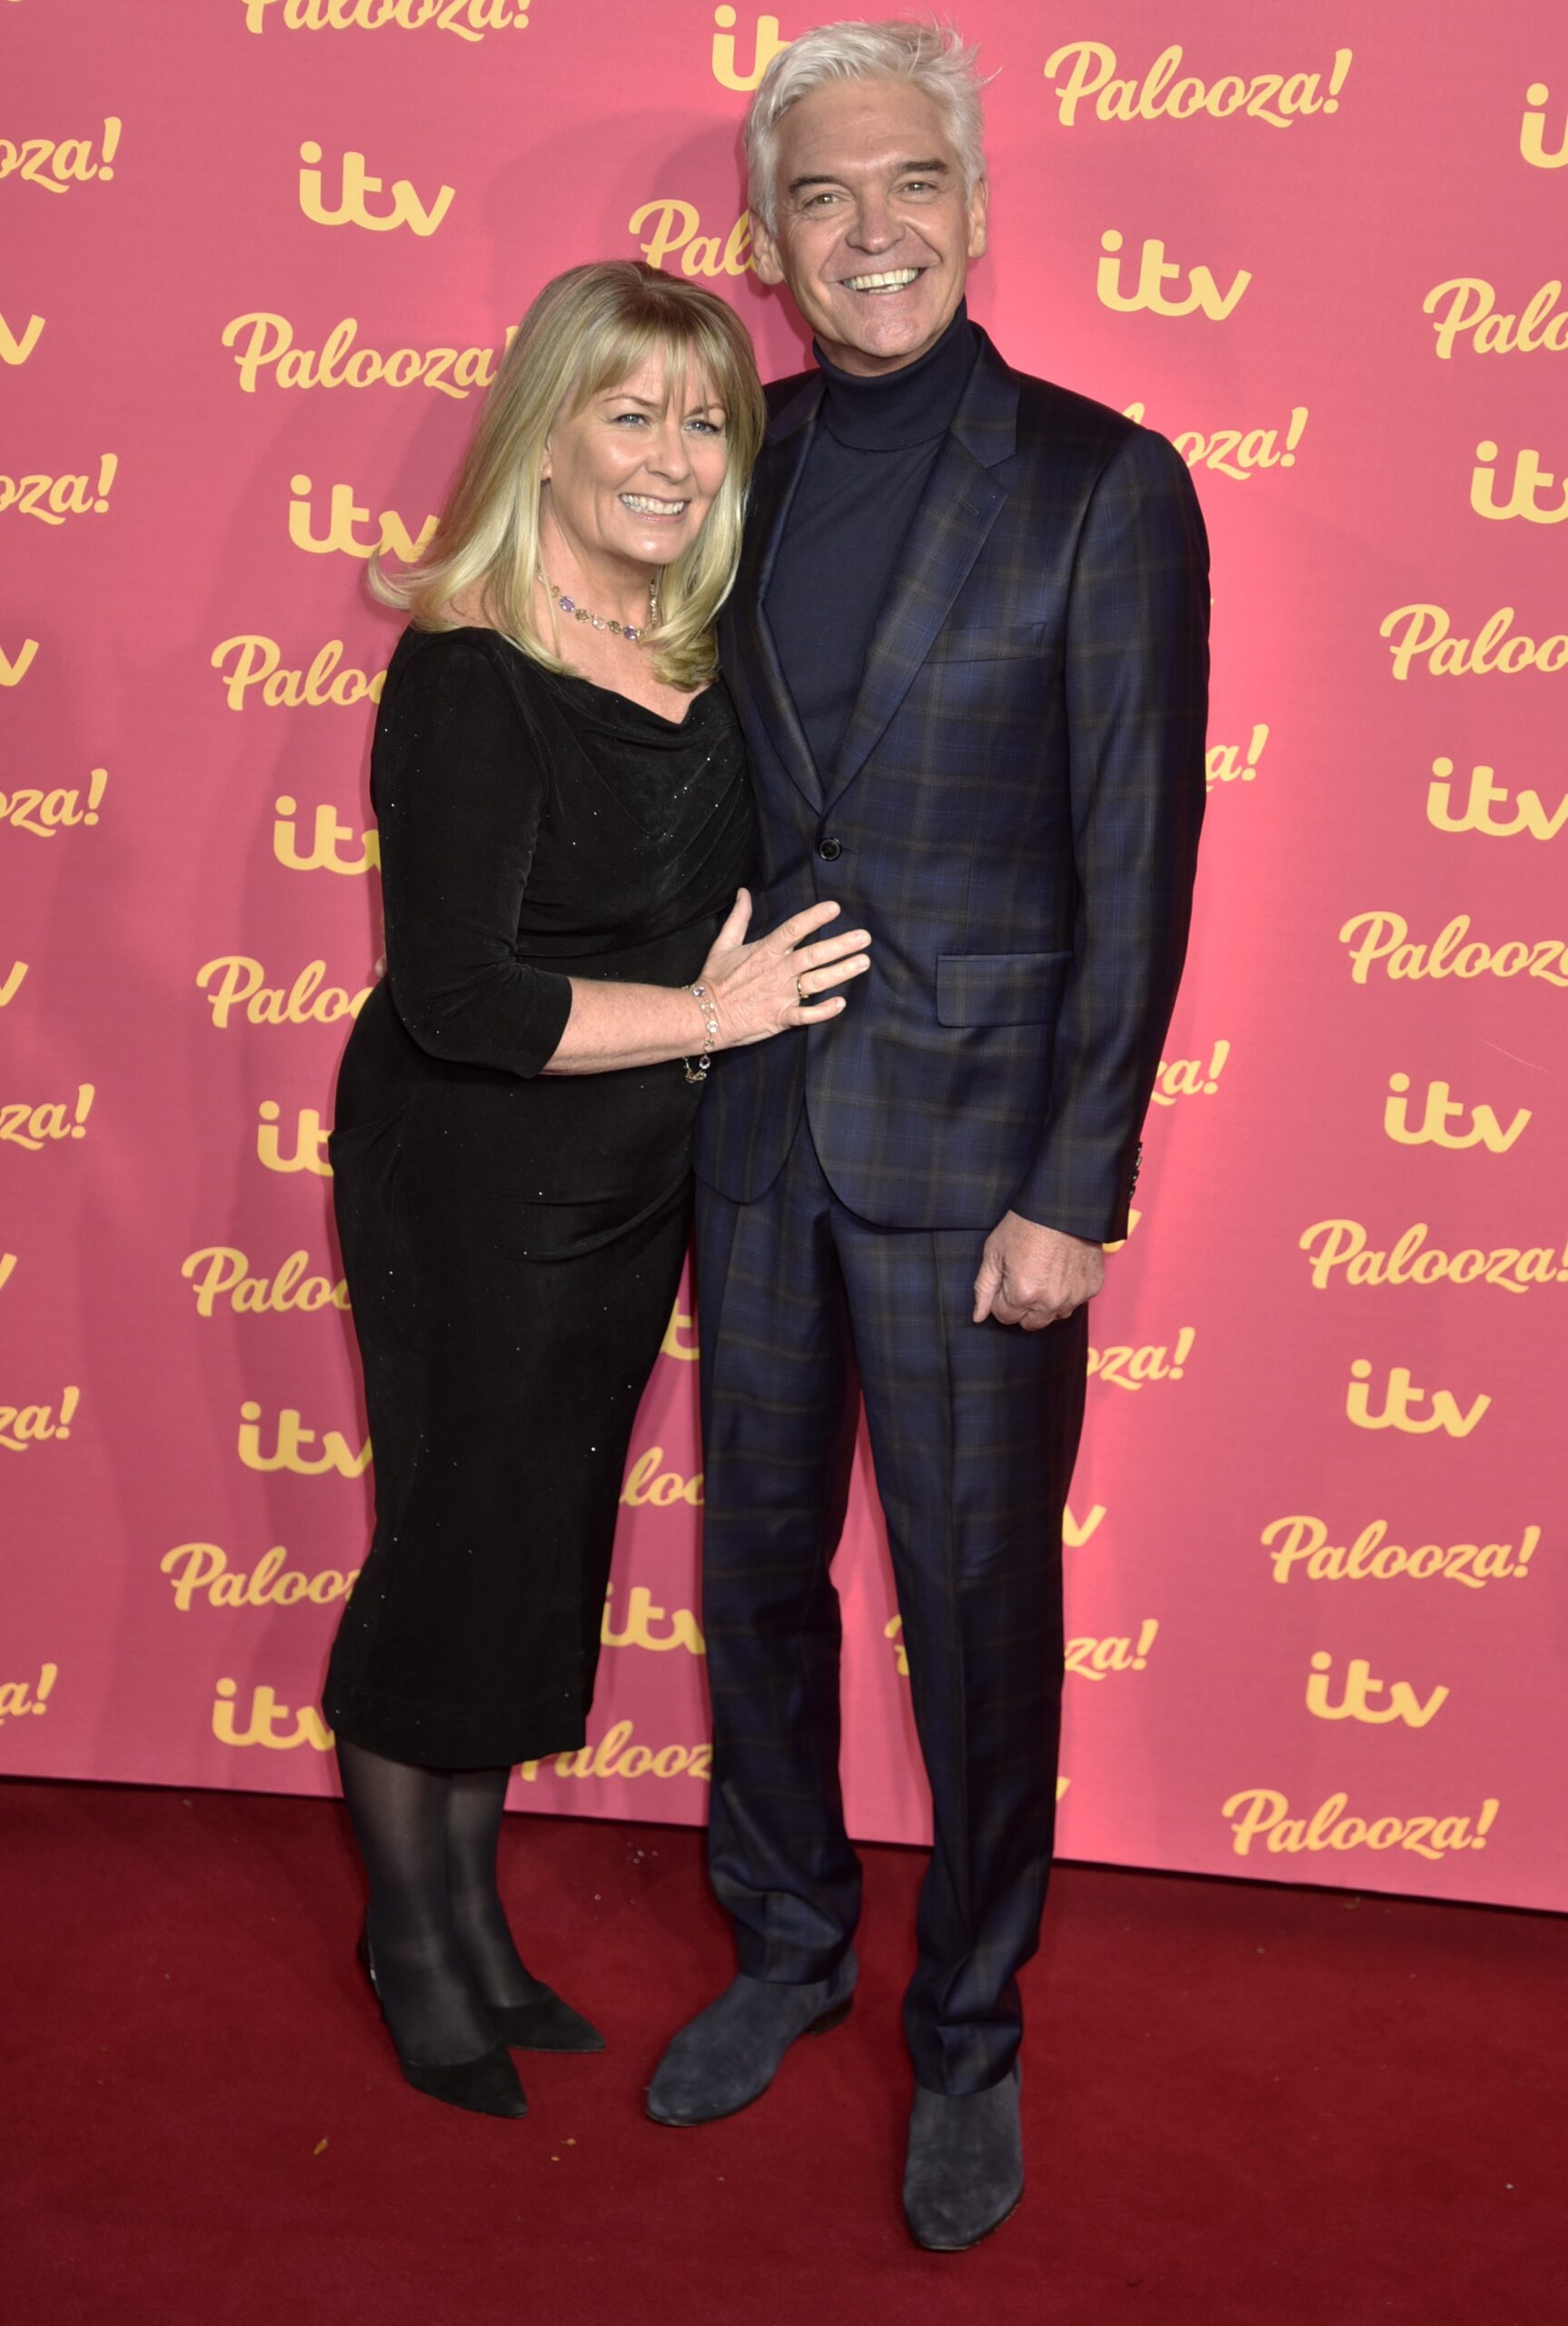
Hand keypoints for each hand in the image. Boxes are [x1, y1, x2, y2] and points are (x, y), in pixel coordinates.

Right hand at [697, 889, 870, 1049]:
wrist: (704, 1015)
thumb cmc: (715, 980)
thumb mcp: (724, 944)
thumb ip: (739, 917)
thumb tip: (743, 892)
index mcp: (766, 951)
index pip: (794, 928)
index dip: (814, 917)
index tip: (835, 908)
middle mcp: (777, 971)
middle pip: (814, 954)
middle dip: (841, 945)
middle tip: (864, 938)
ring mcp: (780, 994)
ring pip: (816, 981)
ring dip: (841, 972)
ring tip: (863, 962)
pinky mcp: (780, 1017)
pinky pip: (806, 1015)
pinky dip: (823, 1010)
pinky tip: (841, 1003)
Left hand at [972, 1212, 1104, 1329]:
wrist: (1062, 1205)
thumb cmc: (1025, 1224)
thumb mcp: (994, 1252)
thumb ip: (984, 1288)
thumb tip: (978, 1317)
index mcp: (1022, 1294)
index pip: (1005, 1317)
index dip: (1002, 1299)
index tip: (1007, 1281)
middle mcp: (1050, 1301)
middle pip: (1030, 1324)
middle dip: (1023, 1308)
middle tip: (1025, 1279)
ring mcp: (1074, 1296)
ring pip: (1055, 1316)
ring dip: (1047, 1304)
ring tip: (1045, 1274)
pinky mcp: (1092, 1288)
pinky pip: (1076, 1302)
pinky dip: (1068, 1292)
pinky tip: (1063, 1270)